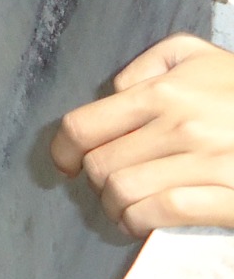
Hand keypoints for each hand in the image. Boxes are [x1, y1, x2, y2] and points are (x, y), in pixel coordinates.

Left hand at [51, 33, 233, 236]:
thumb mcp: (199, 56)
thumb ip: (149, 64)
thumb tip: (115, 92)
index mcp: (164, 90)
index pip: (85, 125)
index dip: (63, 150)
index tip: (64, 164)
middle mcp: (181, 124)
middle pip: (101, 165)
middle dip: (95, 182)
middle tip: (108, 186)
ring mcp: (207, 162)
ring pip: (124, 193)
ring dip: (116, 207)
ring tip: (125, 207)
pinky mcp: (230, 196)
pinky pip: (163, 212)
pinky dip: (142, 222)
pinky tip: (144, 221)